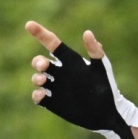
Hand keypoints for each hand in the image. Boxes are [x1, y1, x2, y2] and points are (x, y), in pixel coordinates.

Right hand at [25, 21, 137, 138]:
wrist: (108, 113)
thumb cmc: (107, 88)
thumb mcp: (102, 69)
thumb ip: (95, 52)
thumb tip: (87, 33)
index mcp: (70, 62)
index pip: (53, 44)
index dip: (41, 34)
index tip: (29, 24)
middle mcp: (60, 73)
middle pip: (40, 62)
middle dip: (38, 62)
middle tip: (44, 65)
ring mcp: (55, 88)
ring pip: (37, 78)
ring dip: (36, 77)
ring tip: (43, 80)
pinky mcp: (53, 102)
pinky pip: (38, 97)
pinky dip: (36, 95)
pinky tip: (41, 95)